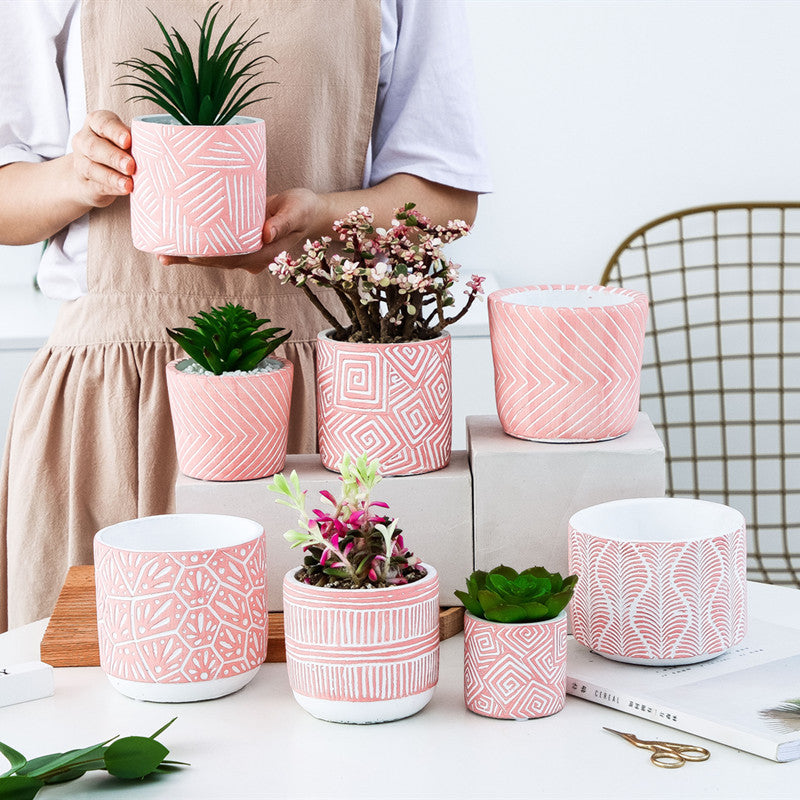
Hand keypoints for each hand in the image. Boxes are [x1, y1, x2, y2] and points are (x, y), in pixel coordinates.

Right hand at [69, 110, 133, 207]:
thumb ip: (136, 142)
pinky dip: (111, 188)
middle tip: (131, 166)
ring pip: (92, 168)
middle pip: (94, 146)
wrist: (91, 177)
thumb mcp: (124, 142)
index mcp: (95, 123)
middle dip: (113, 157)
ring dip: (112, 176)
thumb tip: (161, 148)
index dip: (115, 131)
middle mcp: (84, 140)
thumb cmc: (116, 151)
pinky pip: (96, 185)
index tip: (128, 141)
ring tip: (128, 184)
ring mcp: (81, 163)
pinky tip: (124, 190)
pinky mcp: (85, 184)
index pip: (102, 122)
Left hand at [159, 188, 325, 273]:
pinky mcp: (239, 239)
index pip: (232, 259)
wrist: (306, 211)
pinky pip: (216, 245)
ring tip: (160, 252)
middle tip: (162, 254)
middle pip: (216, 261)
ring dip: (187, 255)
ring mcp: (244, 250)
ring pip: (213, 256)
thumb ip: (282, 223)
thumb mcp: (297, 212)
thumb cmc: (303, 209)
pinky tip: (176, 238)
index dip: (210, 258)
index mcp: (264, 254)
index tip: (189, 254)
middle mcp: (251, 256)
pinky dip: (197, 243)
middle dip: (190, 259)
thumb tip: (266, 234)